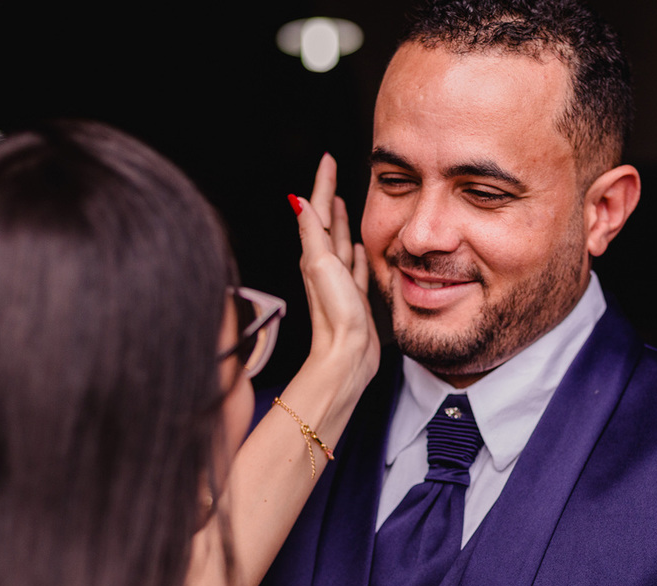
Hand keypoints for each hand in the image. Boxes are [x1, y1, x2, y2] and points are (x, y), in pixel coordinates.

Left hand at [290, 153, 379, 397]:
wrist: (346, 355)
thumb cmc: (334, 314)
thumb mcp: (319, 266)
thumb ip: (311, 234)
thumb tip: (297, 200)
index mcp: (314, 255)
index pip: (317, 210)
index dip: (322, 183)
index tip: (327, 159)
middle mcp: (324, 265)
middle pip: (326, 222)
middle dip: (329, 196)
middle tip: (333, 173)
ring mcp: (339, 280)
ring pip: (340, 242)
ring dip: (341, 222)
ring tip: (342, 203)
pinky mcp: (353, 296)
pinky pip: (354, 266)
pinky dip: (356, 253)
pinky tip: (358, 246)